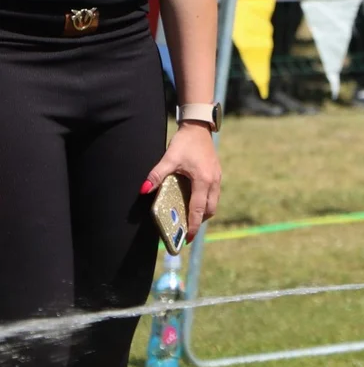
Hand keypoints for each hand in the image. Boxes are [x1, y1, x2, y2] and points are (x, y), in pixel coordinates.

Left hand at [142, 124, 221, 242]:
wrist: (199, 127)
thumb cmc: (185, 142)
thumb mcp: (169, 158)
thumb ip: (157, 175)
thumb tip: (143, 190)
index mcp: (203, 180)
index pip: (198, 209)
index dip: (193, 225)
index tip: (187, 238)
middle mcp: (213, 182)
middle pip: (209, 209)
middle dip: (199, 221)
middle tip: (186, 230)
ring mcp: (217, 178)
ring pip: (213, 203)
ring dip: (203, 212)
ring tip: (189, 217)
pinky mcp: (217, 174)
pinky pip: (214, 195)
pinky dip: (205, 202)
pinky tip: (194, 201)